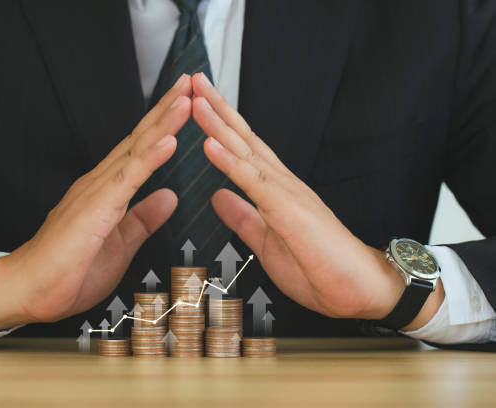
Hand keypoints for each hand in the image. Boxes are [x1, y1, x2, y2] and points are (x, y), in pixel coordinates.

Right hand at [0, 75, 192, 330]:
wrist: (28, 292)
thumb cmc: (69, 271)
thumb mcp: (120, 244)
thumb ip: (143, 219)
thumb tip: (170, 196)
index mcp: (108, 191)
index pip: (141, 150)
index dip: (165, 124)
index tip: (188, 101)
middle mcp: (101, 183)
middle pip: (139, 140)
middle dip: (167, 110)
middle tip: (191, 81)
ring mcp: (95, 193)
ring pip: (135, 152)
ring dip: (162, 124)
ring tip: (186, 99)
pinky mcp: (92, 211)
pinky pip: (125, 180)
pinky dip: (148, 159)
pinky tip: (167, 141)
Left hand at [191, 73, 443, 328]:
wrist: (360, 290)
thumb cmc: (318, 267)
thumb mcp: (265, 241)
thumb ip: (242, 217)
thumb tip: (218, 197)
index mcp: (275, 190)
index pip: (243, 149)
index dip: (220, 125)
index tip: (198, 103)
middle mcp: (281, 183)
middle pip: (243, 138)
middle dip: (217, 108)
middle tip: (193, 80)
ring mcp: (286, 192)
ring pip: (246, 151)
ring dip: (218, 124)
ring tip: (196, 98)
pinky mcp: (289, 210)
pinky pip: (254, 182)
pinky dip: (230, 162)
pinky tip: (210, 143)